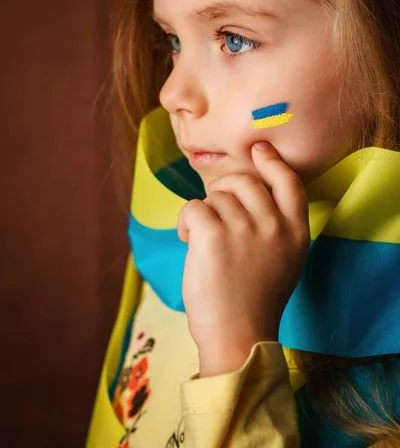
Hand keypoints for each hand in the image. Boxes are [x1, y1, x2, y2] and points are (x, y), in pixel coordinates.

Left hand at [178, 141, 309, 376]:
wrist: (238, 336)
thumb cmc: (255, 299)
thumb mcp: (283, 259)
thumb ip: (273, 225)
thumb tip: (240, 192)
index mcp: (295, 231)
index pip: (288, 182)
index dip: (272, 162)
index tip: (258, 149)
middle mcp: (274, 225)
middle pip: (244, 181)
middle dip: (223, 188)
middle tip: (214, 211)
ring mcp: (245, 228)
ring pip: (215, 196)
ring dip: (203, 213)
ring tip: (202, 242)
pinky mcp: (214, 234)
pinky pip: (193, 207)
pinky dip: (185, 222)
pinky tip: (188, 241)